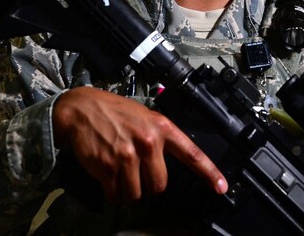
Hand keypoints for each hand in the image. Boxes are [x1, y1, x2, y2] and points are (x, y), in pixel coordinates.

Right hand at [52, 86, 227, 202]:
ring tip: (120, 171)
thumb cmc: (113, 112)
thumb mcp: (144, 115)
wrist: (81, 109)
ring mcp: (127, 156)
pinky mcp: (108, 168)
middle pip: (159, 185)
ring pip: (137, 193)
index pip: (192, 153)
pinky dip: (112, 192)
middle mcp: (148, 142)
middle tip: (137, 171)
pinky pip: (116, 195)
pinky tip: (108, 175)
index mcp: (161, 128)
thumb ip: (159, 136)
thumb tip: (170, 159)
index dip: (209, 173)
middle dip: (148, 184)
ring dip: (128, 189)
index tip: (221, 187)